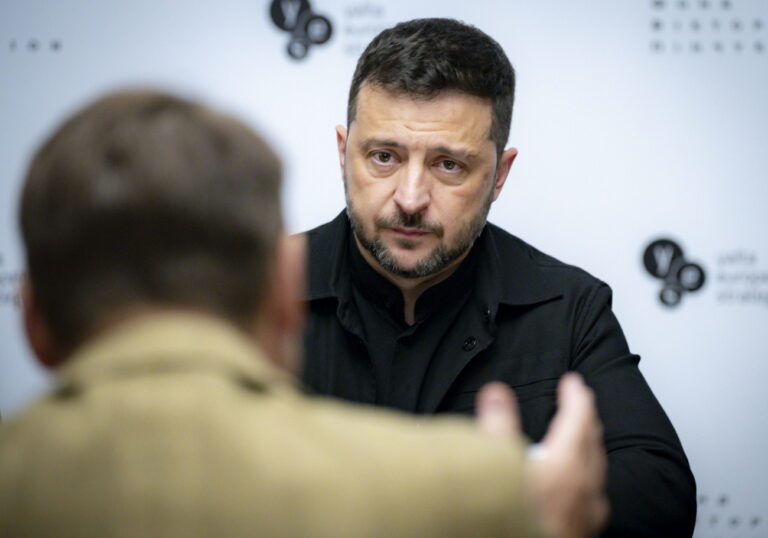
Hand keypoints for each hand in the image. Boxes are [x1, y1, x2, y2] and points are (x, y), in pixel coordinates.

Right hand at [475, 374, 607, 537]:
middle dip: (586, 420)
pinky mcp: (583, 533)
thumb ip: (497, 426)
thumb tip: (497, 393)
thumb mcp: (497, 465)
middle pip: (593, 444)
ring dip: (589, 450)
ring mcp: (588, 516)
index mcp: (568, 466)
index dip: (577, 396)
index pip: (580, 418)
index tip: (574, 382)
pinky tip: (576, 490)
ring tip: (580, 442)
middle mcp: (585, 490)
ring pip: (596, 473)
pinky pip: (592, 498)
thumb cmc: (514, 519)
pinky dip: (585, 479)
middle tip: (581, 404)